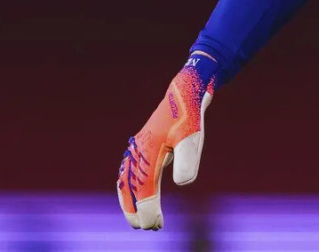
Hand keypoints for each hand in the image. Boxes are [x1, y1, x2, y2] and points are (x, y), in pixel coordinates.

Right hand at [117, 52, 217, 229]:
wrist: (185, 90)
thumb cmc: (189, 114)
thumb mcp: (193, 136)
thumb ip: (188, 158)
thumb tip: (184, 184)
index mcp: (147, 152)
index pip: (143, 189)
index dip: (147, 209)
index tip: (155, 225)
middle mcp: (138, 152)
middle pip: (128, 188)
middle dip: (134, 210)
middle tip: (146, 228)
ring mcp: (138, 148)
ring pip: (125, 181)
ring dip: (130, 201)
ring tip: (139, 219)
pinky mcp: (143, 146)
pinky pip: (129, 173)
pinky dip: (129, 188)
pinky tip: (137, 196)